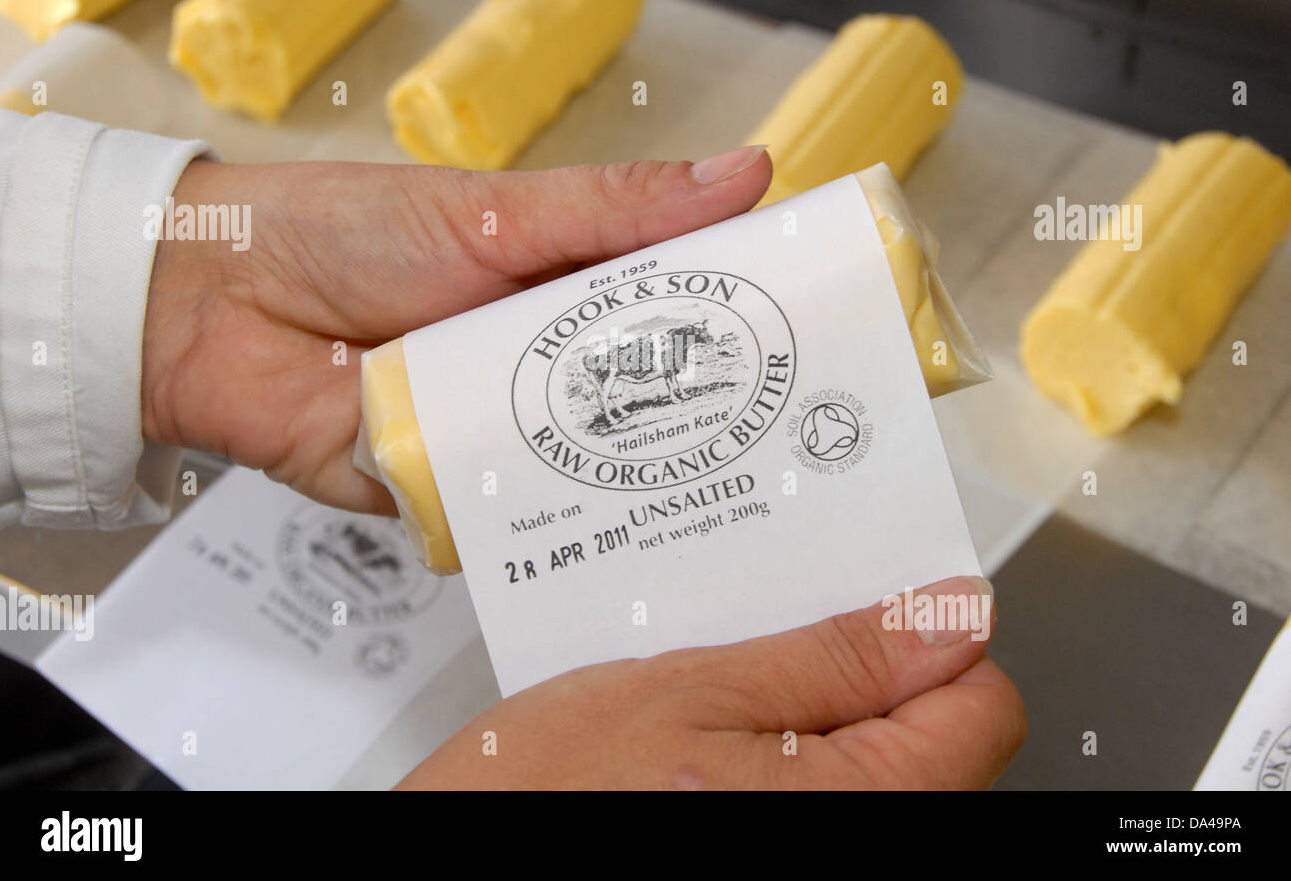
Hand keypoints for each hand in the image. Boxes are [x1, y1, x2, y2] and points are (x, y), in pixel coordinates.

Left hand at [141, 146, 770, 512]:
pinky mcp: (453, 497)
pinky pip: (520, 525)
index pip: (672, 314)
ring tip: (734, 499)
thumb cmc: (346, 234)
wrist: (214, 308)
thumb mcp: (495, 211)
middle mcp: (541, 368)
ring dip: (642, 481)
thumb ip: (614, 207)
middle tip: (795, 439)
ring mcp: (500, 436)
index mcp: (560, 291)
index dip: (739, 329)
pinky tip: (621, 547)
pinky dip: (555, 534)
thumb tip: (743, 172)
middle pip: (642, 404)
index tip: (813, 342)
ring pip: (591, 472)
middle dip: (707, 422)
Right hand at [398, 577, 1024, 788]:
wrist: (471, 846)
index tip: (867, 604)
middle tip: (768, 641)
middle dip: (860, 673)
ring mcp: (817, 850)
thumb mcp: (693, 690)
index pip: (982, 705)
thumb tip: (952, 618)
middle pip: (932, 738)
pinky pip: (817, 789)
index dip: (926, 638)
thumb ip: (836, 659)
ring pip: (870, 761)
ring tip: (725, 684)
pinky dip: (781, 749)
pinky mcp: (773, 848)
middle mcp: (861, 844)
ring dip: (811, 709)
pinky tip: (715, 729)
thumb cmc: (551, 797)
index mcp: (867, 807)